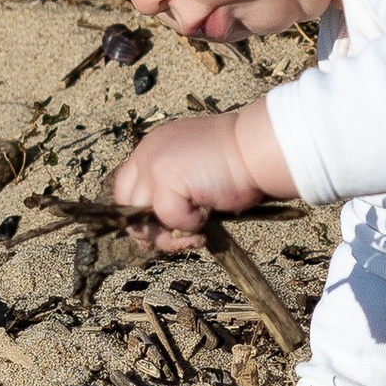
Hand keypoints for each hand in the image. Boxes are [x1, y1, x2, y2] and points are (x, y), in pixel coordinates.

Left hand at [112, 110, 267, 240]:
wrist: (259, 148)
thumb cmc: (240, 162)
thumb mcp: (197, 172)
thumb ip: (175, 190)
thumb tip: (160, 228)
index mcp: (156, 145)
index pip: (129, 187)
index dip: (141, 214)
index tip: (160, 231)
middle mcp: (149, 150)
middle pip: (126, 203)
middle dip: (147, 229)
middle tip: (175, 240)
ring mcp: (153, 163)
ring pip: (140, 216)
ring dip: (169, 233)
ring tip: (196, 233)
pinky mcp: (164, 177)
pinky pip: (166, 218)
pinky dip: (188, 224)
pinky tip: (208, 213)